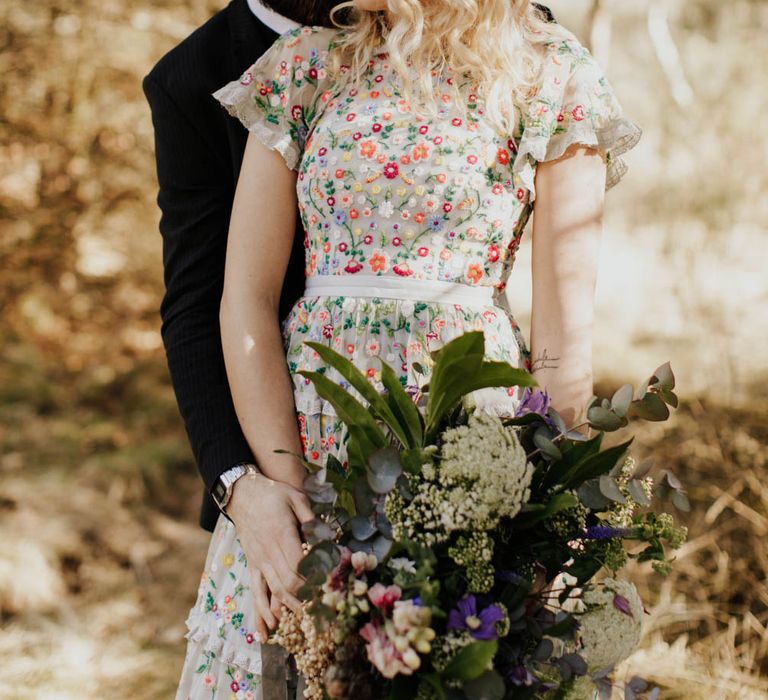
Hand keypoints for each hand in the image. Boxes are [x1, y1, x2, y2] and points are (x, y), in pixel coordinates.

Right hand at [227, 471, 313, 641]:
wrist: (241, 494)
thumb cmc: (273, 493)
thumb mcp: (295, 497)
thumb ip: (310, 517)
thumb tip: (326, 535)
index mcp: (281, 533)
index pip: (299, 565)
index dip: (314, 580)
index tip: (329, 589)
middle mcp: (268, 551)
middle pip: (288, 583)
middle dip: (307, 600)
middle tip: (325, 611)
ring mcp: (258, 561)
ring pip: (274, 591)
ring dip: (290, 609)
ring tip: (305, 624)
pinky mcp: (252, 565)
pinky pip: (256, 592)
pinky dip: (261, 613)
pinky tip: (267, 630)